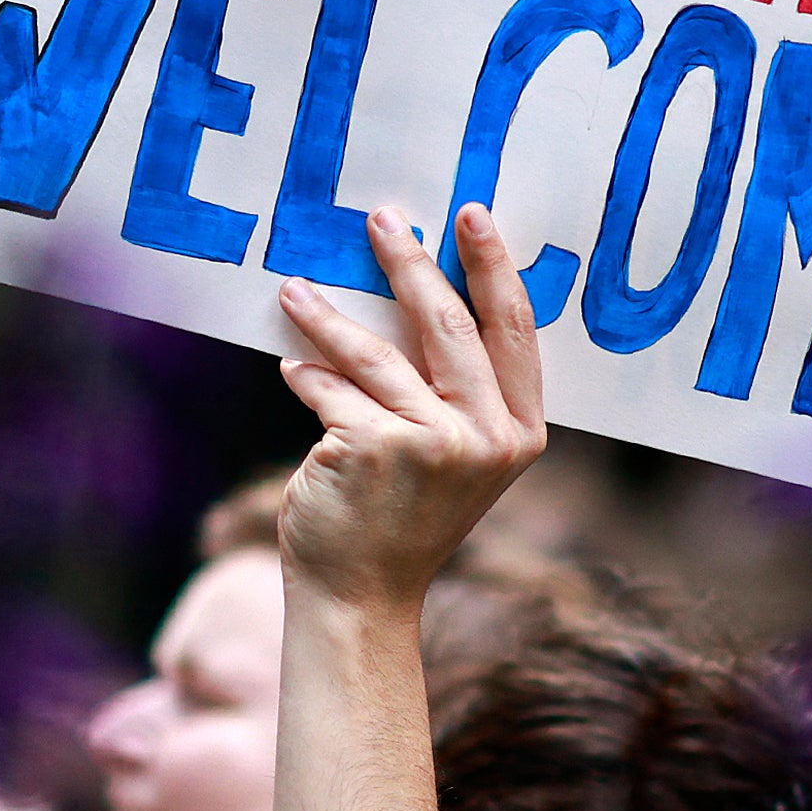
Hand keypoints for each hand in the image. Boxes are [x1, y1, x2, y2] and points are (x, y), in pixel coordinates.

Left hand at [272, 202, 545, 613]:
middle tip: (383, 218)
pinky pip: (331, 388)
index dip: (492, 267)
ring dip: (329, 315)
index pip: (513, 330)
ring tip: (296, 288)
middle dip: (412, 263)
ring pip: (377, 351)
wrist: (361, 597)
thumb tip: (421, 294)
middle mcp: (487, 437)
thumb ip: (456, 393)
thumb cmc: (402, 520)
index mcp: (520, 433)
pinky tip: (291, 367)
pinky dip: (306, 375)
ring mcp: (434, 443)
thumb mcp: (454, 457)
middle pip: (450, 324)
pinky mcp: (376, 447)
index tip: (470, 214)